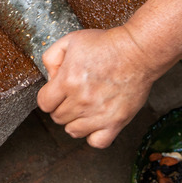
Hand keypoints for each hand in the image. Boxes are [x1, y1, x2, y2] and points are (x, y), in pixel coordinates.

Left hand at [36, 27, 156, 148]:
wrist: (137, 52)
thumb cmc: (106, 45)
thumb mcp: (70, 40)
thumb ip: (51, 58)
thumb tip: (49, 78)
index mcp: (67, 81)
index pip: (44, 103)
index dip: (49, 96)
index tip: (57, 91)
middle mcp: (81, 101)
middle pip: (58, 118)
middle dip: (61, 106)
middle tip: (74, 95)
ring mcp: (99, 114)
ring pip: (73, 131)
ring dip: (75, 121)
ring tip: (84, 108)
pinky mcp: (116, 122)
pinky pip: (96, 142)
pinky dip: (94, 135)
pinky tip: (96, 122)